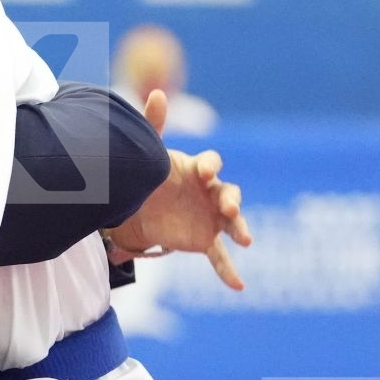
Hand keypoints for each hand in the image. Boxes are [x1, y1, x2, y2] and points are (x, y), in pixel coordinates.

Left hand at [108, 89, 253, 289]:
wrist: (135, 209)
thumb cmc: (148, 177)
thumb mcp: (149, 154)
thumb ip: (154, 125)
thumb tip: (155, 92)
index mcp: (198, 169)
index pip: (212, 163)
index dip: (210, 166)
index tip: (203, 172)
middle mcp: (210, 192)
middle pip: (230, 192)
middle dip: (232, 198)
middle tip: (229, 205)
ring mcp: (211, 218)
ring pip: (232, 221)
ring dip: (240, 227)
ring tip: (245, 239)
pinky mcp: (204, 240)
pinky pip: (219, 257)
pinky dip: (228, 271)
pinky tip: (239, 287)